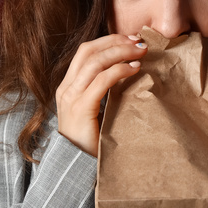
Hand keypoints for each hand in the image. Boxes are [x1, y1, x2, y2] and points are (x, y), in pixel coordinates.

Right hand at [56, 33, 147, 156]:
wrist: (79, 169)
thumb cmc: (93, 141)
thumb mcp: (97, 111)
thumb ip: (104, 92)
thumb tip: (128, 72)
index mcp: (68, 87)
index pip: (85, 52)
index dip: (108, 41)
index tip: (130, 39)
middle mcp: (66, 89)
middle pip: (89, 51)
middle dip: (116, 41)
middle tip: (139, 41)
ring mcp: (71, 99)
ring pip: (95, 62)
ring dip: (121, 52)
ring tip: (141, 52)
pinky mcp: (81, 109)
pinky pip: (101, 81)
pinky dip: (119, 71)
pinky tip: (134, 69)